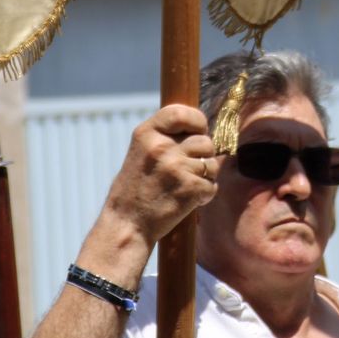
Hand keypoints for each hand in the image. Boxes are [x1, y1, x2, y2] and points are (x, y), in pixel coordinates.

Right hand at [77, 105, 218, 283]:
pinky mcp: (189, 189)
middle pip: (204, 140)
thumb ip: (166, 137)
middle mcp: (161, 147)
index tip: (198, 131)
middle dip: (203, 155)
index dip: (196, 121)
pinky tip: (188, 200)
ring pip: (212, 163)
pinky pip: (212, 185)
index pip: (181, 112)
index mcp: (146, 133)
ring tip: (184, 186)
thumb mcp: (141, 151)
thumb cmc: (136, 188)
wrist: (126, 225)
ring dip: (205, 176)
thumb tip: (200, 129)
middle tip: (187, 169)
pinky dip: (205, 195)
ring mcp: (176, 168)